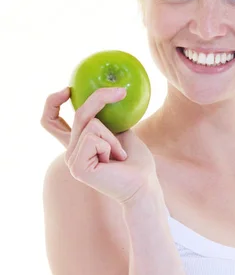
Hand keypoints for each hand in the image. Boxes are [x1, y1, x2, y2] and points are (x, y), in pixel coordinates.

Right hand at [40, 86, 159, 204]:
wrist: (143, 184)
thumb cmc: (136, 162)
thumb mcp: (121, 132)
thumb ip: (108, 118)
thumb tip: (106, 93)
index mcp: (78, 144)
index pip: (51, 122)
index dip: (52, 102)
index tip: (68, 89)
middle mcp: (70, 152)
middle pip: (78, 114)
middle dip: (99, 99)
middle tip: (120, 92)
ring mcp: (72, 160)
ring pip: (90, 124)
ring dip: (112, 136)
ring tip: (120, 154)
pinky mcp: (77, 166)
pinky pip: (92, 137)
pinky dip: (109, 144)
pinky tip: (115, 160)